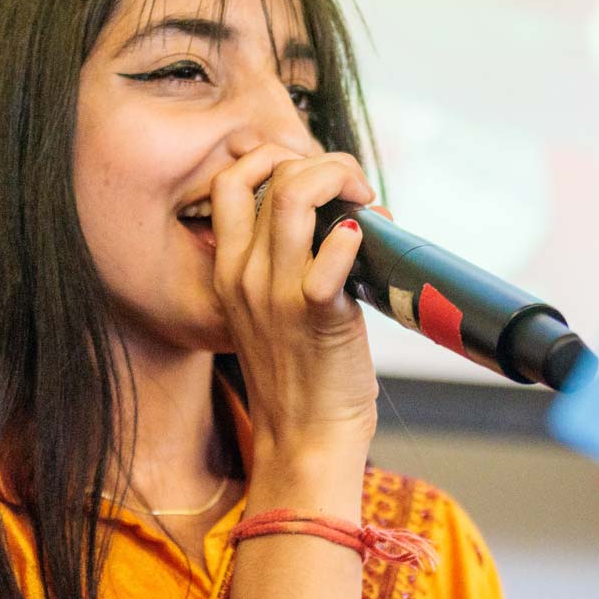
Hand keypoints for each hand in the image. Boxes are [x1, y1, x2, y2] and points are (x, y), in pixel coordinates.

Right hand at [209, 145, 379, 464]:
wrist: (305, 440)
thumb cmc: (302, 376)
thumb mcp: (271, 313)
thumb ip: (287, 264)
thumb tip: (338, 218)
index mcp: (229, 270)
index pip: (230, 181)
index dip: (273, 158)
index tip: (314, 172)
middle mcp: (245, 275)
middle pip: (271, 176)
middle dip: (323, 163)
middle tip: (356, 189)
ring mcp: (277, 293)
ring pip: (297, 197)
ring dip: (342, 180)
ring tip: (367, 202)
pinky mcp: (316, 314)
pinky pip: (332, 253)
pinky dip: (355, 234)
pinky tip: (369, 238)